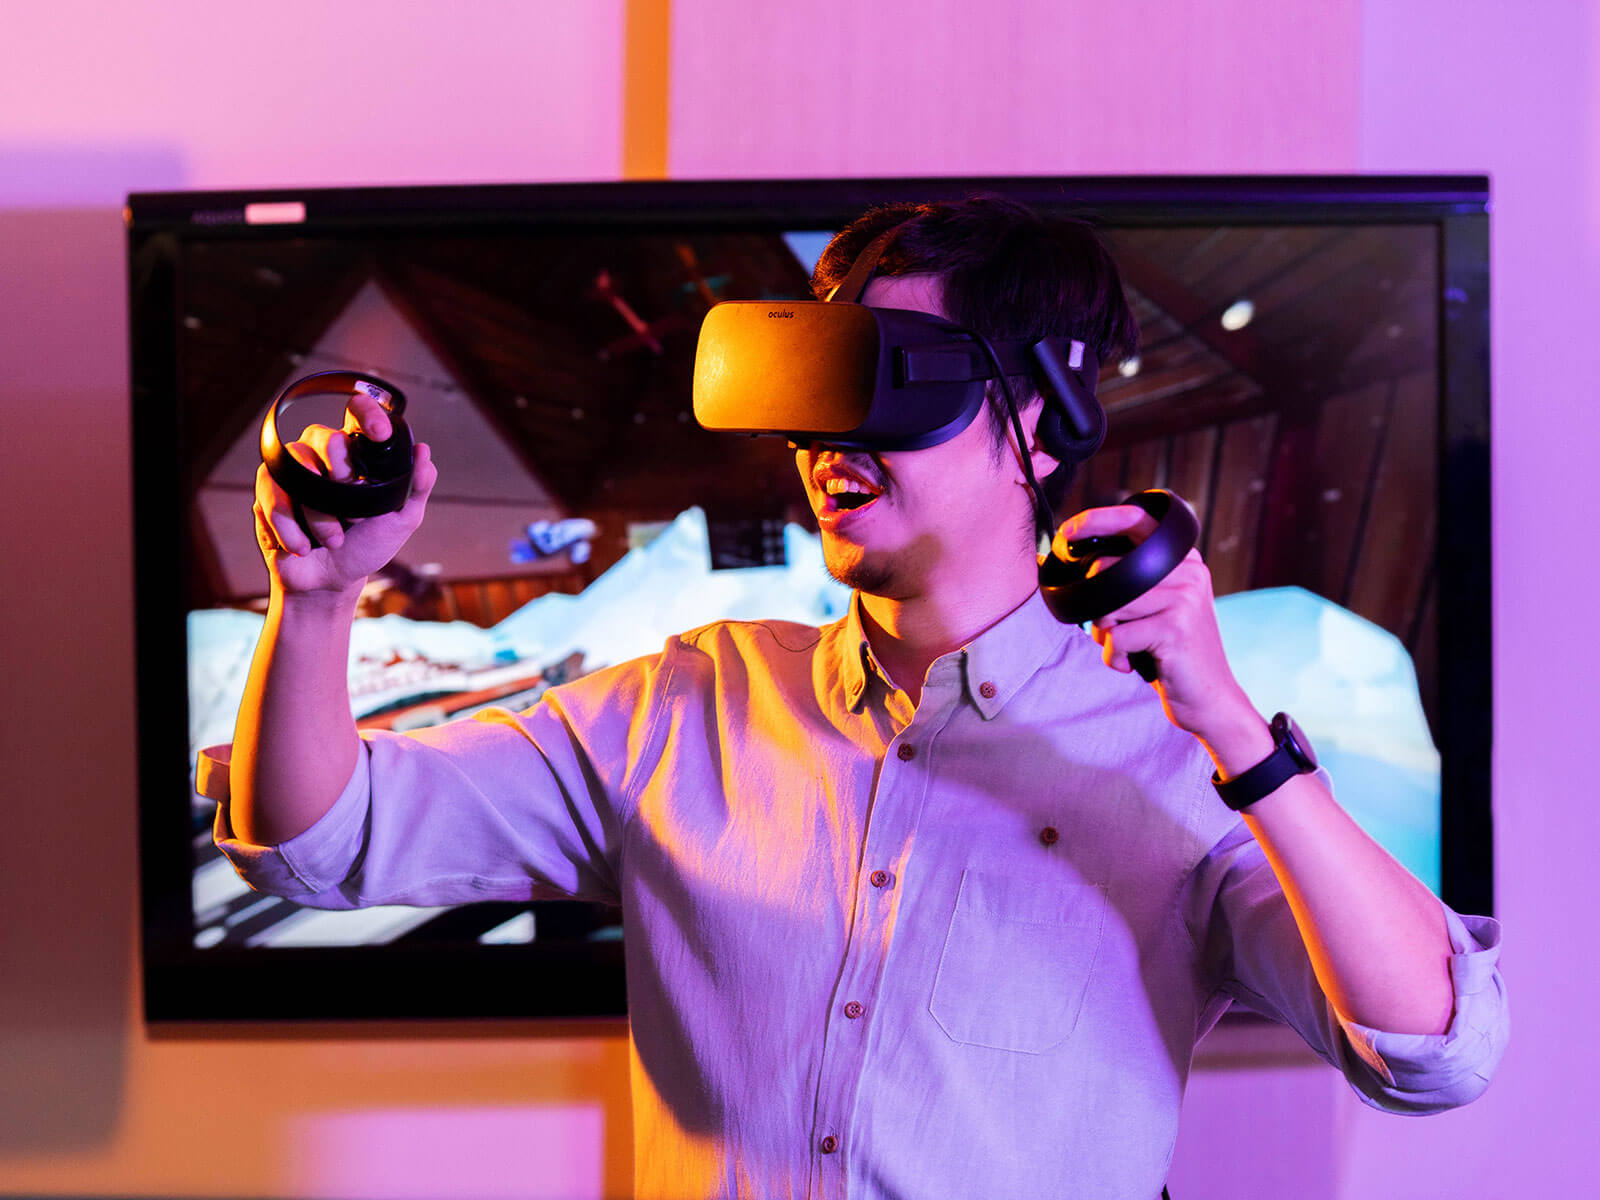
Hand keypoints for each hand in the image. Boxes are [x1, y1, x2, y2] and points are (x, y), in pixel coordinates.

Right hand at [253, 387, 436, 597]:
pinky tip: (304, 547)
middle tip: (353, 510)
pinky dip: (290, 526)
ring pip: (297, 467)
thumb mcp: (401, 520)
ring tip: (333, 541)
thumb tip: (424, 452)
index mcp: (356, 456)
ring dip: (318, 513)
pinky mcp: (268, 492)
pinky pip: (271, 494)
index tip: (381, 433)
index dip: (368, 414)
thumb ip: (416, 487)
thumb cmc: (366, 547)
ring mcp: (293, 472)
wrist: (330, 582)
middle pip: (322, 435)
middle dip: (339, 469)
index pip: (357, 414)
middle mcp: (322, 457)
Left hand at [1052, 503, 1258, 742]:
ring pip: (1107, 605)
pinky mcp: (1174, 627)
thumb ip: (1130, 579)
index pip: (1135, 520)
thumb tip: (1070, 557)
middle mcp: (1188, 571)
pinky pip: (1116, 636)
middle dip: (1096, 606)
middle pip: (1106, 569)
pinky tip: (1132, 665)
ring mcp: (1184, 597)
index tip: (1068, 533)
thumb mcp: (1157, 605)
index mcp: (1183, 558)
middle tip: (1115, 632)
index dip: (1096, 521)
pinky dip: (1113, 657)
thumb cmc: (1169, 652)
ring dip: (1104, 634)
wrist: (1210, 698)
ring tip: (1126, 648)